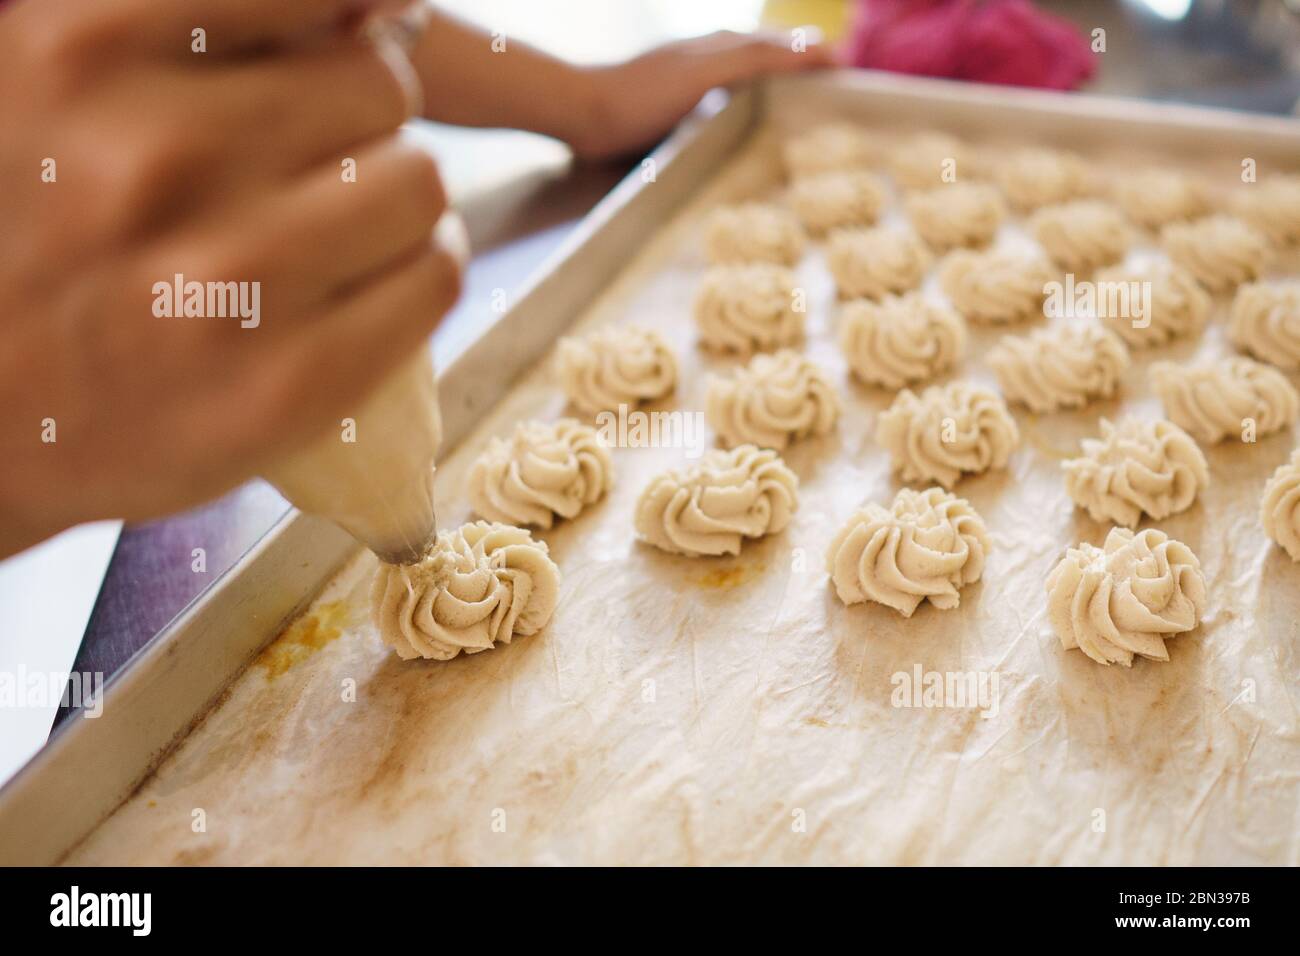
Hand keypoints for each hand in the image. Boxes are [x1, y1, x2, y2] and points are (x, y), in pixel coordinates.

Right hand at [0, 0, 462, 557]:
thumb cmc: (37, 239)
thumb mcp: (66, 93)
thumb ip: (200, 31)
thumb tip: (383, 6)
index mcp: (82, 54)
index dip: (344, 21)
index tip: (340, 46)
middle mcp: (155, 156)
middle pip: (379, 85)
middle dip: (363, 118)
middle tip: (321, 162)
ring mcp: (228, 278)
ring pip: (419, 184)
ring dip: (399, 199)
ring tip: (347, 227)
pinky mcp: (291, 382)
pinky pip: (434, 278)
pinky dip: (423, 269)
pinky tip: (375, 279)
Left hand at [573, 30, 835, 160]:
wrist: (581, 112)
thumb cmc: (641, 96)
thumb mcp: (706, 71)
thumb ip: (756, 57)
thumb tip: (814, 46)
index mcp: (725, 44)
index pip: (786, 46)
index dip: (818, 57)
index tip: (851, 75)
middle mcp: (712, 55)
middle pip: (770, 54)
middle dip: (804, 66)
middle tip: (836, 90)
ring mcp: (692, 78)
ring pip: (748, 74)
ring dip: (778, 83)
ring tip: (803, 105)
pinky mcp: (674, 104)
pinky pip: (726, 97)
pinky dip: (749, 103)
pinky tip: (746, 123)